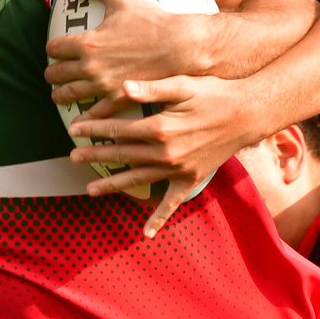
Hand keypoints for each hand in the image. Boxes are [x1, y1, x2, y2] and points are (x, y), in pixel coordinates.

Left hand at [45, 0, 211, 104]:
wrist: (178, 47)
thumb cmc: (151, 21)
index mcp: (87, 42)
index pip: (55, 48)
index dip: (52, 48)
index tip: (55, 49)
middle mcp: (90, 67)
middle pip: (56, 73)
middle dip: (52, 73)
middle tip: (53, 73)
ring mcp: (103, 86)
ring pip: (68, 94)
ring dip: (59, 94)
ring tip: (59, 94)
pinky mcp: (118, 99)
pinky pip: (94, 113)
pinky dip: (84, 118)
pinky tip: (79, 120)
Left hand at [68, 73, 258, 234]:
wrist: (247, 114)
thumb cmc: (214, 93)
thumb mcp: (182, 83)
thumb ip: (151, 87)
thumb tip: (122, 87)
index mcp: (160, 127)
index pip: (118, 129)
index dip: (94, 128)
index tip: (75, 128)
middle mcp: (165, 152)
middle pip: (122, 155)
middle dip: (95, 155)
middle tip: (73, 157)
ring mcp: (177, 169)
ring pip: (137, 179)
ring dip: (113, 184)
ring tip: (90, 189)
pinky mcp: (190, 179)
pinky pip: (172, 202)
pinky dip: (159, 219)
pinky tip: (145, 234)